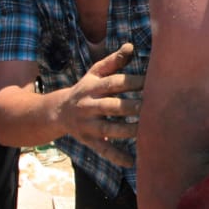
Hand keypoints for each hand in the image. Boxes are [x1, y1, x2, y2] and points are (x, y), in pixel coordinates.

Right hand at [56, 43, 143, 166]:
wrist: (56, 112)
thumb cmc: (84, 89)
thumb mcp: (94, 74)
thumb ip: (113, 61)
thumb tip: (131, 46)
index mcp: (92, 87)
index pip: (114, 83)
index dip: (132, 82)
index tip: (153, 81)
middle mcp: (88, 106)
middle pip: (111, 107)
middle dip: (131, 107)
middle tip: (152, 107)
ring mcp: (88, 125)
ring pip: (108, 130)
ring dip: (127, 131)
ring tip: (146, 131)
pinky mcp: (88, 141)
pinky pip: (103, 150)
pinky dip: (116, 157)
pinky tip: (132, 162)